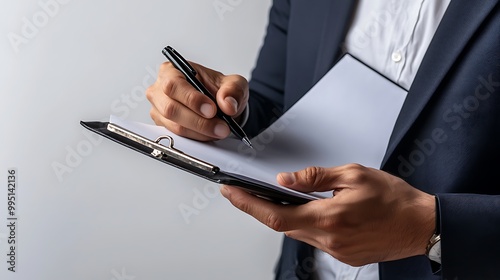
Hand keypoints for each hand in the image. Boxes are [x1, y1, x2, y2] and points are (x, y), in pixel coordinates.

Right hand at [146, 61, 248, 140]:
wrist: (220, 105)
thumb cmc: (219, 89)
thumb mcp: (234, 83)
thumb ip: (233, 90)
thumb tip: (227, 104)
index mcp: (172, 70)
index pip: (173, 85)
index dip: (191, 99)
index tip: (211, 109)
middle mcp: (160, 89)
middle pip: (171, 109)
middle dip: (198, 121)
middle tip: (221, 125)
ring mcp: (159, 109)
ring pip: (175, 126)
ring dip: (201, 131)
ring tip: (220, 130)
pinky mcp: (164, 126)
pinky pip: (178, 136)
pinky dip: (197, 137)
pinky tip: (210, 133)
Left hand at [220, 164, 435, 265]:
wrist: (421, 224)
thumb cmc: (393, 198)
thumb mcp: (353, 175)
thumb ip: (315, 178)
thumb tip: (286, 180)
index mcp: (329, 217)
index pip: (276, 215)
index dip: (249, 205)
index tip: (232, 193)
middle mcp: (329, 239)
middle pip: (282, 226)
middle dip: (260, 208)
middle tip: (245, 191)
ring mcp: (336, 251)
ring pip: (297, 233)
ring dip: (284, 216)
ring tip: (274, 199)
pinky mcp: (343, 255)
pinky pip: (314, 239)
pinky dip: (304, 224)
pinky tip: (307, 212)